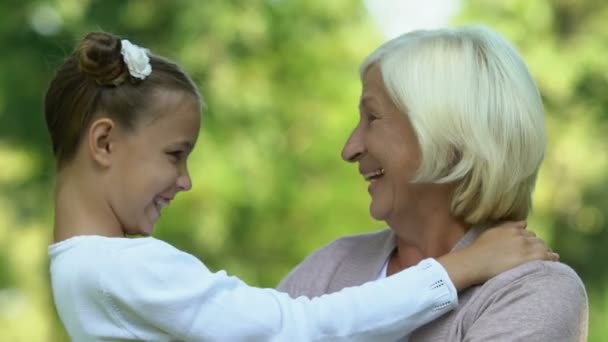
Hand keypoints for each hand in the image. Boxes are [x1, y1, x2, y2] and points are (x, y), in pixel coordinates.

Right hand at [438, 221, 557, 290]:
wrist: (475, 262)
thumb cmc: (478, 250)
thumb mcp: (492, 232)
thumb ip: (508, 226)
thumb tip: (525, 223)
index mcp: (511, 229)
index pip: (528, 232)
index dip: (530, 240)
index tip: (530, 248)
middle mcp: (520, 236)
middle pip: (537, 240)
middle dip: (539, 246)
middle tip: (541, 255)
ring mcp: (525, 247)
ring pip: (543, 247)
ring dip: (546, 252)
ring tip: (550, 258)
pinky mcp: (530, 258)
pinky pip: (547, 256)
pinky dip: (551, 258)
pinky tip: (553, 261)